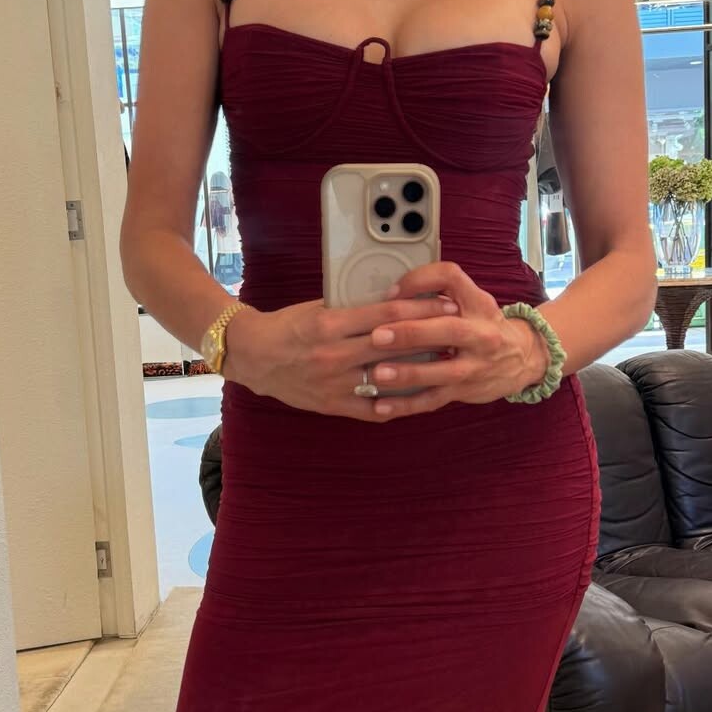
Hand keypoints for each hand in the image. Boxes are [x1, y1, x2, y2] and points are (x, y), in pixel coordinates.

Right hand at [221, 291, 460, 419]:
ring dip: (419, 372)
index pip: (386, 313)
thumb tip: (395, 301)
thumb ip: (353, 309)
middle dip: (429, 337)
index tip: (445, 303)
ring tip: (444, 364)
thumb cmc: (288, 326)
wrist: (254, 357)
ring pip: (388, 379)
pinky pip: (373, 410)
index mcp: (331, 324)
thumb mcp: (318, 308)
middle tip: (457, 331)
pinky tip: (416, 397)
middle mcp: (334, 355)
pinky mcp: (333, 405)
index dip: (421, 308)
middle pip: (393, 345)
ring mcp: (334, 384)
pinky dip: (396, 405)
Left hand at [363, 262, 551, 419]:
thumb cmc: (485, 324)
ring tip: (378, 374)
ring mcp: (475, 366)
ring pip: (442, 372)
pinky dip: (406, 405)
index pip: (451, 278)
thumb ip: (439, 293)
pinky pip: (434, 401)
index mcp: (478, 303)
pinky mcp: (466, 391)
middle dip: (412, 333)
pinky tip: (381, 407)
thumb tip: (391, 296)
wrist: (525, 357)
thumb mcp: (472, 300)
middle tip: (378, 336)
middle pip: (449, 330)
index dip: (420, 281)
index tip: (391, 294)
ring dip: (409, 373)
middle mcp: (481, 333)